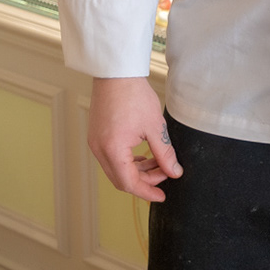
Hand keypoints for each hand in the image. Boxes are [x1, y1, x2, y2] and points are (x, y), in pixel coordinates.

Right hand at [88, 76, 181, 201]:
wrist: (116, 73)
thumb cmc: (134, 95)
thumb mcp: (155, 127)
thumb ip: (165, 153)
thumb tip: (174, 172)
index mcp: (112, 150)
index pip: (129, 183)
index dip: (147, 192)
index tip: (162, 196)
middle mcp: (99, 149)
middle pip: (121, 179)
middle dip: (144, 181)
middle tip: (165, 175)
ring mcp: (95, 143)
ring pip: (116, 169)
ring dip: (137, 170)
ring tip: (158, 162)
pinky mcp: (97, 136)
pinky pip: (111, 158)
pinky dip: (128, 161)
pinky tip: (144, 155)